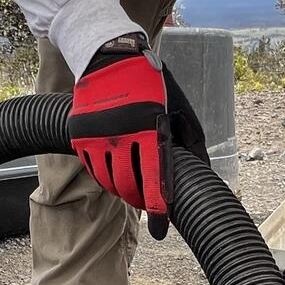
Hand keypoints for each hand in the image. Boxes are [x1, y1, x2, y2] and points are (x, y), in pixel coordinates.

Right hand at [69, 34, 208, 239]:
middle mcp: (122, 134)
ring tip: (132, 189)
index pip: (155, 180)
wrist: (109, 55)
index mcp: (151, 128)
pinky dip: (105, 177)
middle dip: (140, 201)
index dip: (158, 209)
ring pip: (110, 180)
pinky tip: (115, 174)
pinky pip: (93, 168)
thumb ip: (192, 140)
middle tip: (148, 203)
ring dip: (123, 191)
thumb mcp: (179, 105)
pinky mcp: (80, 134)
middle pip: (130, 186)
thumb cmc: (151, 81)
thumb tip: (203, 171)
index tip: (161, 229)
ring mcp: (98, 134)